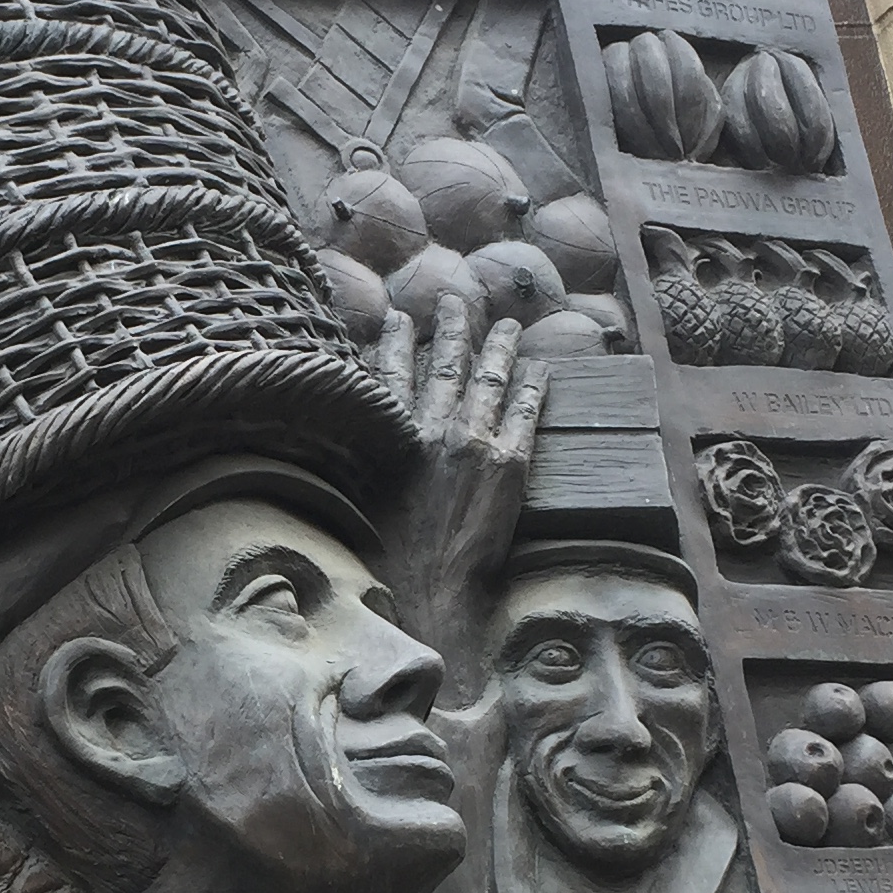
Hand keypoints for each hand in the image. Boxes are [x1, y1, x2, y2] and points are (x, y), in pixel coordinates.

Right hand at [377, 297, 545, 697]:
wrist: (428, 593)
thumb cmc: (385, 563)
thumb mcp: (355, 503)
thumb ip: (359, 467)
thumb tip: (352, 446)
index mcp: (389, 440)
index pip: (393, 376)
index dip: (397, 343)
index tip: (398, 318)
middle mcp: (430, 431)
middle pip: (444, 365)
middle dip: (452, 328)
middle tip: (456, 300)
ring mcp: (472, 443)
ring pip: (488, 379)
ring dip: (499, 346)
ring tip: (508, 324)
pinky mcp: (509, 463)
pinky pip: (525, 412)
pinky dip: (533, 385)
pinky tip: (541, 367)